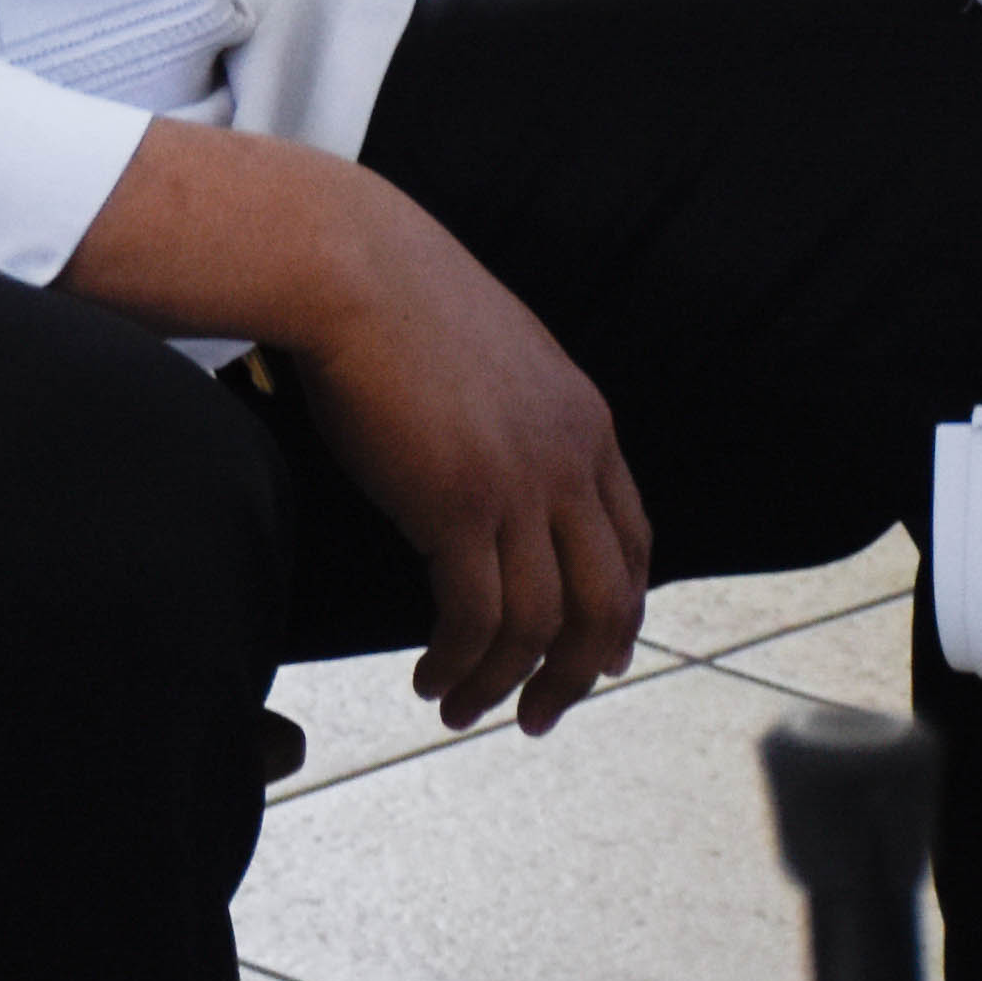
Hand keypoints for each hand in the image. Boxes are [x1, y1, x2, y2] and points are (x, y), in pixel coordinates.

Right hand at [267, 183, 654, 737]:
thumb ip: (516, 409)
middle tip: (540, 715)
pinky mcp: (458, 506)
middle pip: (604, 600)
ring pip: (540, 622)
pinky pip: (474, 615)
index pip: (631, 542)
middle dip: (576, 673)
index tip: (594, 659)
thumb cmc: (396, 295)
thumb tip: (493, 454)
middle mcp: (568, 461)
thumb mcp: (494, 351)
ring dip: (504, 682)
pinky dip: (459, 661)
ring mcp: (518, 485)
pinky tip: (431, 677)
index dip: (618, 611)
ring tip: (461, 708)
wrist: (350, 265)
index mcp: (584, 422)